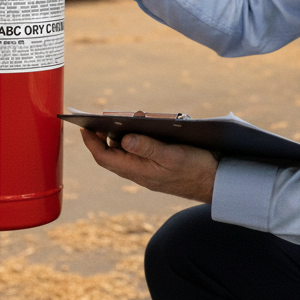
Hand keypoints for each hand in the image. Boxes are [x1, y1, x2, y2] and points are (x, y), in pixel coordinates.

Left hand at [80, 129, 217, 203]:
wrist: (216, 184)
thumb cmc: (196, 170)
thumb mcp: (172, 155)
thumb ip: (148, 147)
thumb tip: (124, 139)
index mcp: (138, 171)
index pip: (105, 157)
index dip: (92, 142)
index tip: (82, 127)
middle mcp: (140, 172)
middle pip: (113, 154)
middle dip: (105, 135)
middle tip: (103, 117)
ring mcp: (149, 171)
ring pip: (128, 151)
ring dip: (125, 134)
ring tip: (133, 116)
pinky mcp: (159, 167)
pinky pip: (141, 151)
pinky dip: (140, 137)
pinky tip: (149, 126)